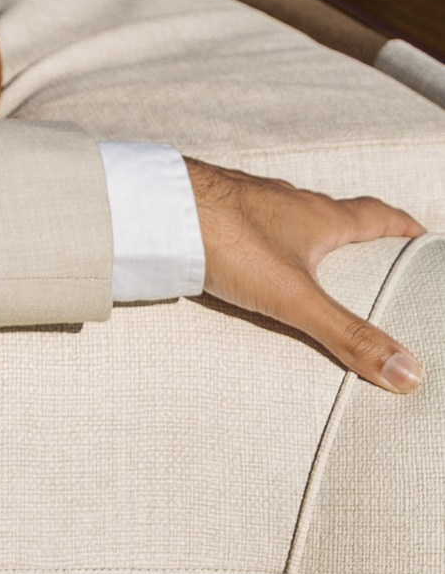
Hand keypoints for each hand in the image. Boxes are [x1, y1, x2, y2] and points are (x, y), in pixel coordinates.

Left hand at [189, 160, 424, 389]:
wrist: (156, 207)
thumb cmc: (226, 239)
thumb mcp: (295, 298)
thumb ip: (348, 336)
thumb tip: (409, 372)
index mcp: (317, 216)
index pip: (373, 215)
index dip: (401, 226)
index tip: (422, 235)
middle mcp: (287, 201)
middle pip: (335, 215)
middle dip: (358, 236)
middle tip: (376, 259)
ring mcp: (250, 202)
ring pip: (293, 219)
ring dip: (312, 239)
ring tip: (319, 268)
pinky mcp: (217, 210)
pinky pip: (256, 226)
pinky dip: (271, 244)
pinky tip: (257, 263)